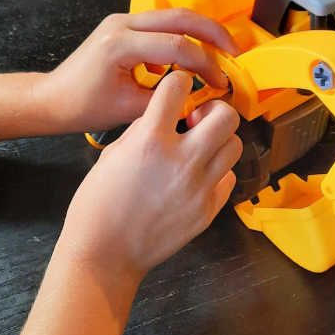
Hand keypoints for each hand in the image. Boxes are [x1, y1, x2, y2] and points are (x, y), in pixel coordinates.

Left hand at [42, 8, 238, 132]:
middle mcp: (122, 23)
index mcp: (121, 44)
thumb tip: (200, 97)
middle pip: (180, 17)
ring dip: (198, 32)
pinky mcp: (122, 26)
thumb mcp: (129, 109)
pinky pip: (159, 25)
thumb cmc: (82, 107)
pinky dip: (178, 38)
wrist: (52, 98)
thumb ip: (167, 99)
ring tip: (219, 53)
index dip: (206, 65)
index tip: (221, 83)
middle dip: (213, 33)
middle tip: (235, 52)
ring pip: (172, 17)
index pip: (177, 46)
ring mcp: (121, 20)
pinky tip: (184, 62)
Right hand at [59, 71, 241, 279]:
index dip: (179, 82)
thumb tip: (165, 114)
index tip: (179, 88)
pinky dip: (217, 171)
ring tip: (200, 147)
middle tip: (198, 120)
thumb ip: (144, 128)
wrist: (105, 253)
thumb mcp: (114, 152)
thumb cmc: (99, 204)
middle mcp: (181, 160)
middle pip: (226, 115)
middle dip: (213, 110)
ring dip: (218, 140)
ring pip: (234, 144)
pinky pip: (228, 178)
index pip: (179, 87)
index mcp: (151, 140)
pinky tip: (199, 175)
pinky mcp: (208, 209)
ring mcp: (199, 187)